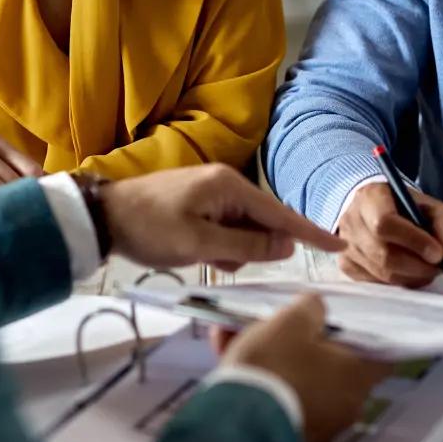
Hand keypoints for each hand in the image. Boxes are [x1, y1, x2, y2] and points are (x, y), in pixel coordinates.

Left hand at [99, 163, 344, 270]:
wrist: (102, 217)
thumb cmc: (149, 228)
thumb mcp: (199, 244)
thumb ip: (246, 246)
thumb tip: (287, 246)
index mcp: (229, 186)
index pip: (280, 214)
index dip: (310, 233)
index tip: (340, 245)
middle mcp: (225, 183)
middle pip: (261, 224)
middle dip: (249, 248)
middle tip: (213, 258)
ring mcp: (211, 192)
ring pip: (241, 230)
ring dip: (229, 250)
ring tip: (194, 253)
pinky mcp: (199, 203)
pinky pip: (224, 229)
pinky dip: (217, 245)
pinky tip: (193, 250)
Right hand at [212, 293, 393, 441]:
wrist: (240, 418)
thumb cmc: (274, 367)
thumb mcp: (292, 321)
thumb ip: (311, 307)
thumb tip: (316, 306)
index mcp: (357, 374)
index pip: (379, 353)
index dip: (361, 334)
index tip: (342, 324)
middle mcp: (346, 403)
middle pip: (332, 364)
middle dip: (304, 342)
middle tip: (280, 326)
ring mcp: (321, 421)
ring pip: (301, 378)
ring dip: (278, 358)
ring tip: (241, 336)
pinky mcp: (293, 430)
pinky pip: (283, 396)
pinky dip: (267, 379)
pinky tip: (234, 358)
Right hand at [334, 183, 442, 286]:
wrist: (373, 208)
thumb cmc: (404, 206)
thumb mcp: (431, 206)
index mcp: (370, 198)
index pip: (385, 223)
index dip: (413, 241)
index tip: (437, 253)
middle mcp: (351, 221)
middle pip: (383, 254)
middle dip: (418, 266)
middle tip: (438, 266)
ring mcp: (345, 246)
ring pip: (381, 273)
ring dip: (412, 276)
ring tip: (427, 269)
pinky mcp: (346, 265)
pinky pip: (375, 283)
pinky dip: (398, 282)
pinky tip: (409, 273)